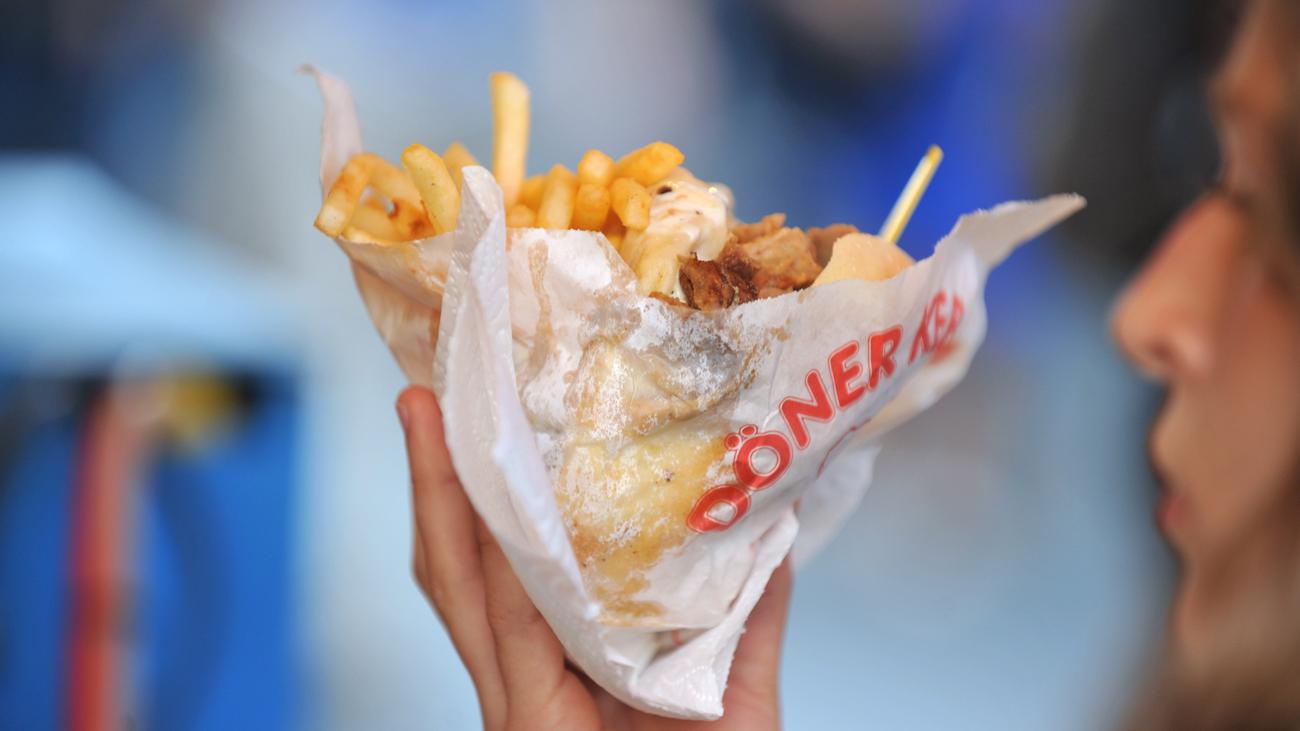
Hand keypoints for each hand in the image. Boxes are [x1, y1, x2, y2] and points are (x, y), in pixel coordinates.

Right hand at [397, 386, 791, 730]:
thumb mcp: (737, 691)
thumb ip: (748, 612)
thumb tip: (768, 525)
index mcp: (562, 663)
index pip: (507, 568)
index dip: (486, 493)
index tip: (488, 417)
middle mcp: (524, 679)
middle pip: (460, 566)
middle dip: (436, 479)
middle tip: (428, 395)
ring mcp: (517, 706)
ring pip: (460, 589)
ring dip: (438, 499)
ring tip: (429, 420)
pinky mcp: (527, 727)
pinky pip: (507, 633)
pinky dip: (492, 566)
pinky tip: (486, 503)